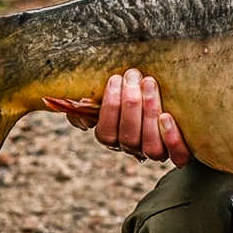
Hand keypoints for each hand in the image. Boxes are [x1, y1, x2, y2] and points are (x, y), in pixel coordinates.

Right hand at [57, 69, 190, 165]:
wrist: (174, 100)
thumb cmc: (131, 92)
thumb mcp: (105, 93)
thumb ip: (81, 98)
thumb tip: (52, 101)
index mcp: (113, 138)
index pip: (106, 134)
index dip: (110, 107)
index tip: (115, 79)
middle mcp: (133, 149)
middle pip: (128, 137)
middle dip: (130, 104)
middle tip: (134, 74)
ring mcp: (157, 152)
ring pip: (151, 146)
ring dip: (149, 113)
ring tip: (150, 83)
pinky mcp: (181, 153)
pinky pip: (178, 157)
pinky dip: (172, 139)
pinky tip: (168, 116)